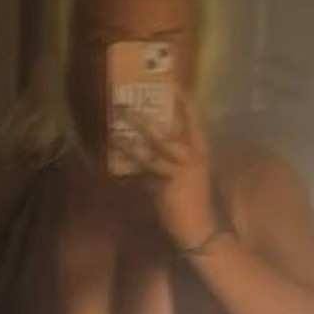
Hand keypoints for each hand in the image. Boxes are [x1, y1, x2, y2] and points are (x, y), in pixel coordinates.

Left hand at [124, 94, 217, 251]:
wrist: (199, 230)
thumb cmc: (189, 204)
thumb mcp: (179, 177)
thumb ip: (162, 163)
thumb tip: (139, 152)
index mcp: (200, 151)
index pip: (195, 120)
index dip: (185, 101)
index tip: (174, 83)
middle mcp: (194, 155)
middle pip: (175, 124)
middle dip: (160, 107)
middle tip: (140, 92)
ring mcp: (182, 167)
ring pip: (159, 140)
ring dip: (139, 126)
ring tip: (121, 113)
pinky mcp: (168, 182)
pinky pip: (145, 164)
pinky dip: (129, 155)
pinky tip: (113, 147)